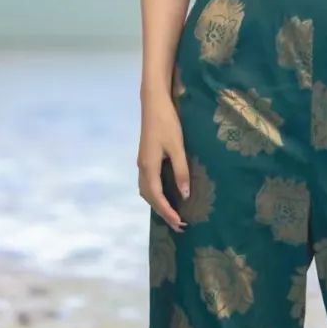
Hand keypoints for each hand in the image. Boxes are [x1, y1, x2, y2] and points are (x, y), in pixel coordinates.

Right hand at [137, 93, 190, 232]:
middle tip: (178, 224)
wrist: (153, 103)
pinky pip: (147, 182)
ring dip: (157, 203)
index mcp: (149, 167)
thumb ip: (181, 171)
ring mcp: (142, 162)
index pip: (157, 197)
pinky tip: (165, 193)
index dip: (167, 212)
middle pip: (149, 197)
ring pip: (146, 190)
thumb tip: (184, 195)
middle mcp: (142, 168)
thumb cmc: (167, 123)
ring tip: (172, 213)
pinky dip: (155, 193)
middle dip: (162, 212)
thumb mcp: (177, 147)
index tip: (179, 223)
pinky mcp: (145, 157)